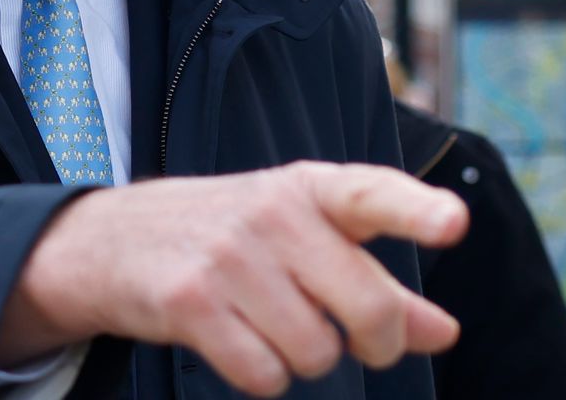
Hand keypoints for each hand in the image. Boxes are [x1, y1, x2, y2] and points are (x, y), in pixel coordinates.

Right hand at [0, 160, 468, 395]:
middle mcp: (273, 214)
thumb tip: (446, 333)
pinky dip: (262, 376)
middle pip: (365, 305)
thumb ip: (380, 284)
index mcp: (311, 189)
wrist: (111, 241)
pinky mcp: (190, 302)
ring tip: (270, 325)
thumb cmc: (233, 240)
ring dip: (304, 359)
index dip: (417, 212)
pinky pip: (264, 376)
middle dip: (376, 343)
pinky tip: (238, 342)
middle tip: (361, 343)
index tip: (454, 224)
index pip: (373, 194)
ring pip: (317, 353)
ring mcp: (229, 257)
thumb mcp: (306, 241)